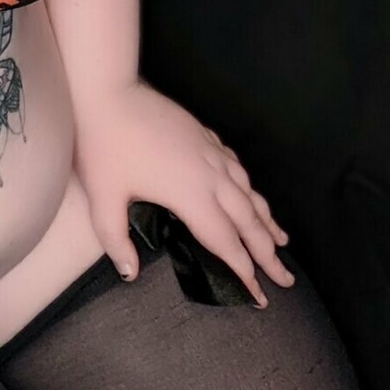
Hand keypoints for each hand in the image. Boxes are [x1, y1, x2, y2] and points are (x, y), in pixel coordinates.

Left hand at [71, 77, 295, 304]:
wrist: (108, 92)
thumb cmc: (104, 144)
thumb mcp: (103, 198)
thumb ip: (116, 240)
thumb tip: (130, 273)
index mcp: (191, 195)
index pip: (226, 243)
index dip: (245, 272)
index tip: (261, 298)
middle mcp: (211, 175)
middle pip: (249, 221)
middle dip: (269, 254)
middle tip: (285, 279)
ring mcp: (210, 152)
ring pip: (249, 193)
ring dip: (266, 220)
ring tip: (280, 241)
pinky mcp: (204, 135)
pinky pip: (238, 169)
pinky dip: (251, 189)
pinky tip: (250, 194)